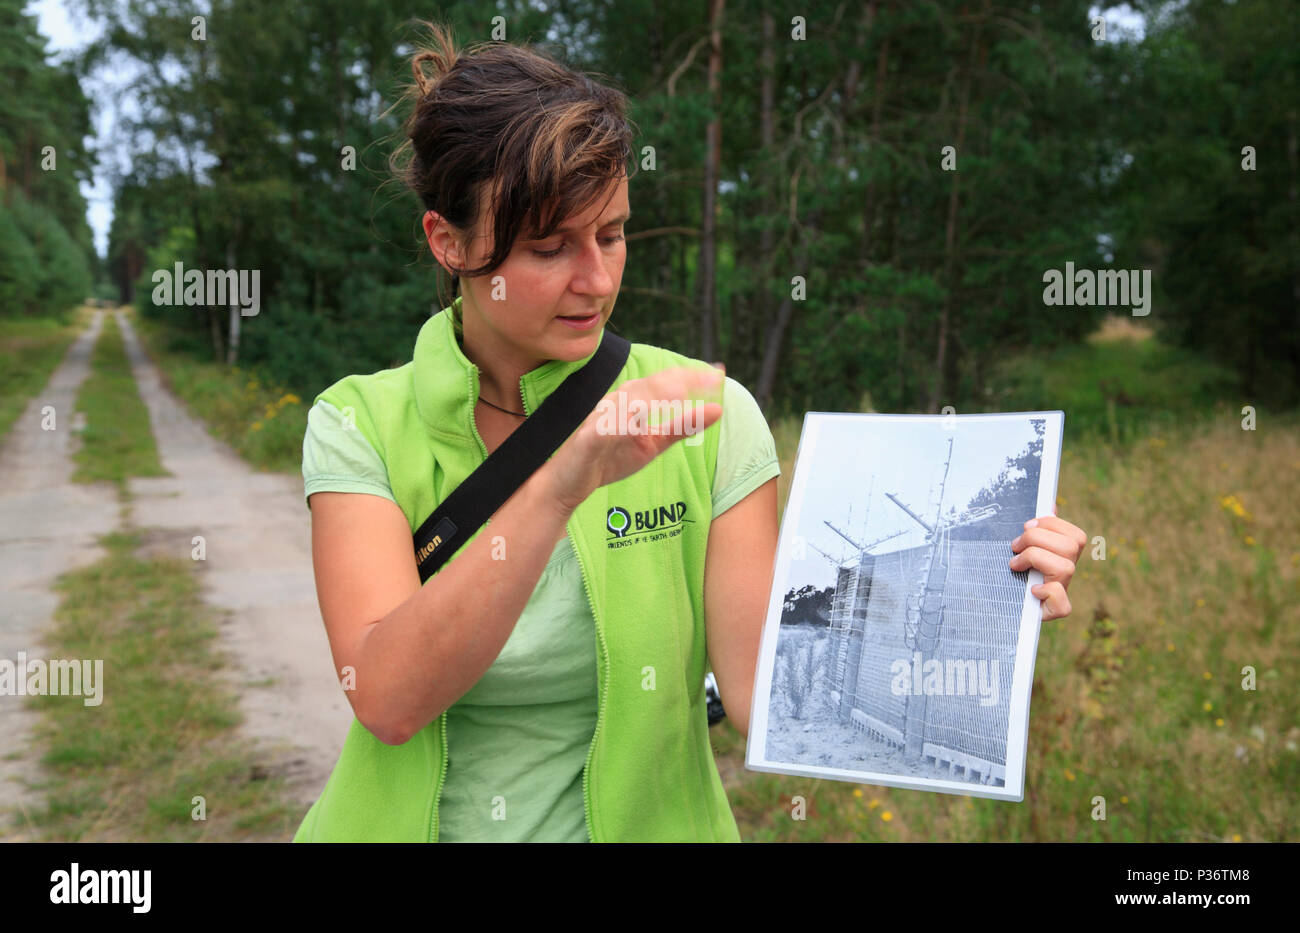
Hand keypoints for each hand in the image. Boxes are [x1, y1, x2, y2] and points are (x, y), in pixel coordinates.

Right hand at [546, 365, 723, 512]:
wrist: (570, 482)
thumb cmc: (611, 458)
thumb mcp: (654, 443)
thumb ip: (683, 426)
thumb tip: (718, 409)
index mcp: (634, 400)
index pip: (666, 382)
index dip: (692, 376)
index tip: (720, 373)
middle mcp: (618, 402)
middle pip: (651, 384)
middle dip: (681, 380)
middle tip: (712, 379)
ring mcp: (602, 418)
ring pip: (630, 400)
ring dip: (656, 394)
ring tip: (683, 392)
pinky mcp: (588, 439)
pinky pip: (607, 428)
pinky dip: (623, 423)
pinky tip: (641, 423)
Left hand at [1009, 506, 1085, 620]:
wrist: (1002, 606)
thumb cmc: (1011, 573)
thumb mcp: (1021, 548)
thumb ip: (1036, 529)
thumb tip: (1049, 505)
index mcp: (1064, 556)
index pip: (1076, 536)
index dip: (1052, 525)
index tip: (1027, 525)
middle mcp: (1067, 574)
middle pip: (1071, 546)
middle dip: (1036, 538)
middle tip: (1015, 546)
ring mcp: (1062, 592)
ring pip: (1066, 567)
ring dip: (1034, 558)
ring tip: (1014, 563)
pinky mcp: (1054, 612)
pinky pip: (1063, 604)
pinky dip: (1048, 593)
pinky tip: (1032, 590)